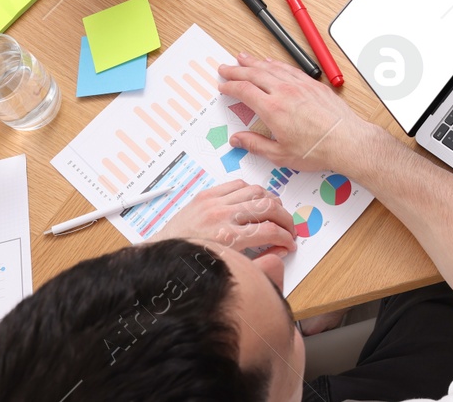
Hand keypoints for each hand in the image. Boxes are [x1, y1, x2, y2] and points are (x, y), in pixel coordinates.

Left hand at [157, 179, 296, 254]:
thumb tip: (278, 252)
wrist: (163, 256)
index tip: (290, 243)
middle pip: (269, 207)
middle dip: (286, 218)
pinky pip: (237, 184)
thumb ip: (257, 262)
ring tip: (275, 212)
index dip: (286, 237)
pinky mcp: (206, 195)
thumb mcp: (227, 269)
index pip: (270, 231)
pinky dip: (251, 190)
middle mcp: (222, 216)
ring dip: (272, 201)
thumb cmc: (192, 265)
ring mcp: (214, 203)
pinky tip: (254, 200)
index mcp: (228, 238)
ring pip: (256, 191)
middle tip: (289, 228)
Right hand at [218, 54, 377, 172]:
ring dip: (255, 62)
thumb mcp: (280, 154)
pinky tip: (271, 62)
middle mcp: (285, 92)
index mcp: (273, 109)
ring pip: (272, 68)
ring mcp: (300, 85)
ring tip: (243, 58)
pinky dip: (276, 64)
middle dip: (237, 70)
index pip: (245, 91)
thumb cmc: (318, 150)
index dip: (231, 86)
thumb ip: (255, 145)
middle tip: (225, 67)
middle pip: (254, 74)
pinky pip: (289, 68)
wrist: (346, 140)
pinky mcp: (313, 84)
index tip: (223, 86)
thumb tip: (237, 140)